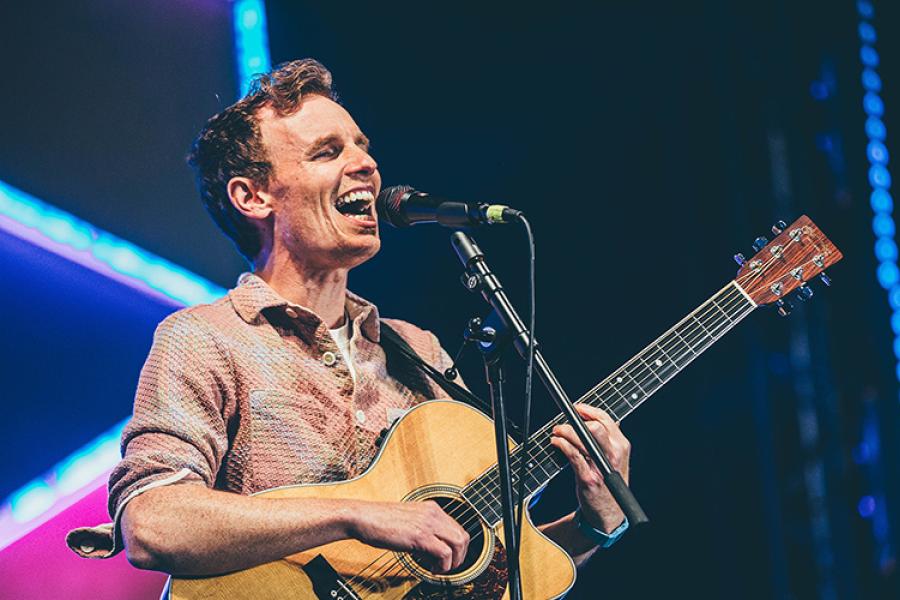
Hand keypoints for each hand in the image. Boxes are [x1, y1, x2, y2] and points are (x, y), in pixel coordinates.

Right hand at [347, 500, 469, 572]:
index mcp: (431, 508)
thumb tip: (433, 553)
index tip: (449, 559)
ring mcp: (428, 523)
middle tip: (448, 567)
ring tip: (439, 569)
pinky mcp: (420, 535)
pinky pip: (444, 553)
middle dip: (460, 556)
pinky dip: (442, 566)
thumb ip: (423, 533)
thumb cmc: (379, 522)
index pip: (457, 528)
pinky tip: (431, 569)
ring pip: (458, 543)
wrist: (362, 517)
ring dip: (453, 562)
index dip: (456, 547)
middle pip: (463, 536)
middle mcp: (433, 513)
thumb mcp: (408, 523)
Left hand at [550, 404, 630, 534]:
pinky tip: (556, 442)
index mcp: (621, 445)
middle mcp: (613, 454)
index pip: (605, 419)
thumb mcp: (614, 457)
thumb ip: (607, 438)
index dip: (587, 410)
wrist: (609, 511)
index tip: (575, 408)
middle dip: (576, 421)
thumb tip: (591, 418)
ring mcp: (601, 466)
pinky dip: (562, 445)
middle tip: (564, 422)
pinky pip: (573, 454)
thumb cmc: (608, 481)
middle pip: (595, 427)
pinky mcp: (588, 477)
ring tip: (557, 432)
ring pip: (582, 438)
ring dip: (565, 432)